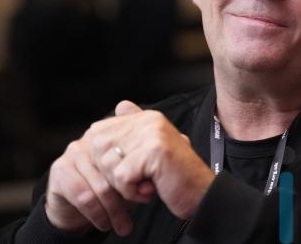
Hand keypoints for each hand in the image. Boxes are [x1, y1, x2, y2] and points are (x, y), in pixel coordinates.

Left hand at [45, 101, 213, 235]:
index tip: (126, 170)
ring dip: (123, 185)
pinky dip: (131, 192)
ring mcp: (152, 134)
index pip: (99, 132)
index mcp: (147, 118)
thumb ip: (135, 130)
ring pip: (108, 164)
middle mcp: (149, 120)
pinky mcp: (154, 151)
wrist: (202, 195)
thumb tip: (120, 106)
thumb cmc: (177, 177)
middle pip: (99, 148)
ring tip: (147, 184)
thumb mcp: (153, 150)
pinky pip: (121, 177)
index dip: (103, 158)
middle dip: (111, 172)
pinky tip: (150, 190)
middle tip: (138, 179)